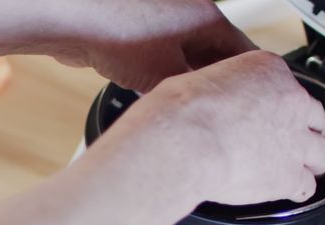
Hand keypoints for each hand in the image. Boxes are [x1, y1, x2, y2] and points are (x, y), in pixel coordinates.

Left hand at [52, 0, 255, 91]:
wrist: (76, 22)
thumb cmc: (120, 37)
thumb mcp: (166, 75)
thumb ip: (192, 90)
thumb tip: (201, 104)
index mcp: (207, 17)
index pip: (242, 50)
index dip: (246, 79)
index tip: (248, 101)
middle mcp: (189, 13)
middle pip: (214, 53)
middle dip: (213, 81)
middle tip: (215, 110)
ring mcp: (163, 19)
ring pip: (186, 55)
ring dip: (186, 79)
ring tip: (182, 104)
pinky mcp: (139, 30)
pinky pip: (162, 55)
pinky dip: (163, 73)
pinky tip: (154, 92)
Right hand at [91, 50, 324, 204]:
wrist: (185, 139)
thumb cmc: (181, 111)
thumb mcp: (198, 81)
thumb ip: (217, 91)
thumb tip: (206, 103)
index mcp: (267, 71)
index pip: (285, 83)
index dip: (277, 101)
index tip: (267, 110)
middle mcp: (290, 102)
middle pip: (314, 116)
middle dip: (304, 129)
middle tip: (292, 138)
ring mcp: (295, 140)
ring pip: (322, 152)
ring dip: (312, 160)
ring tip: (303, 168)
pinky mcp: (289, 175)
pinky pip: (305, 186)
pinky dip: (298, 190)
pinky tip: (289, 192)